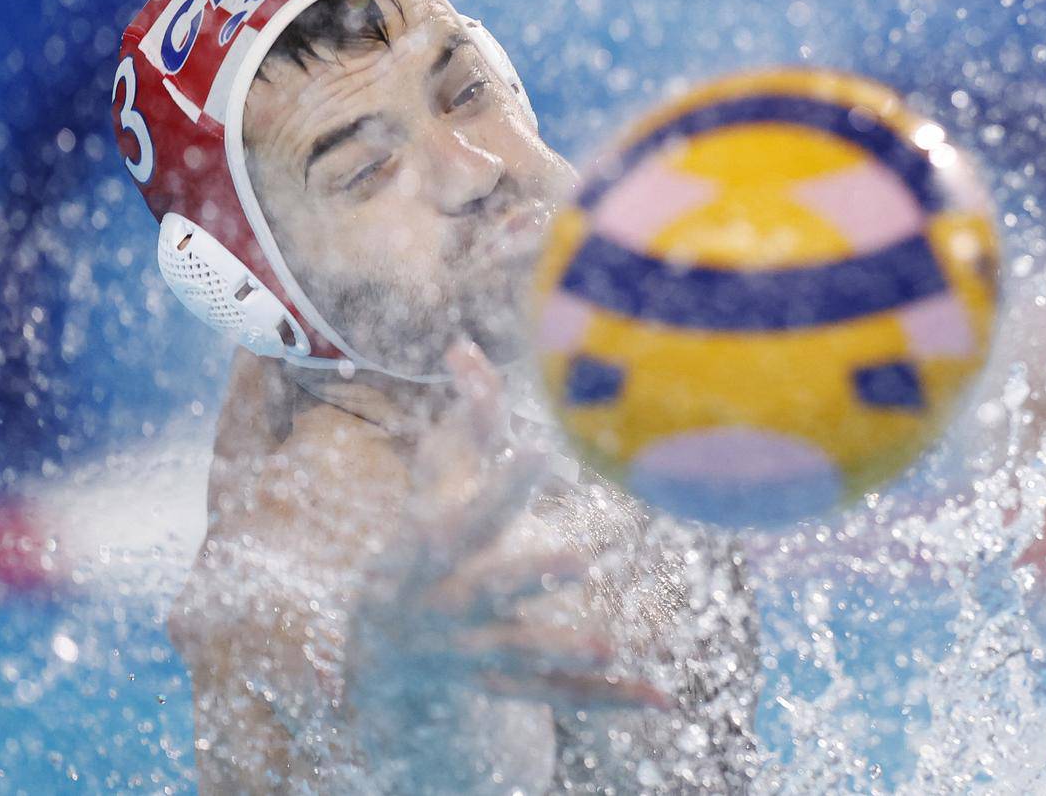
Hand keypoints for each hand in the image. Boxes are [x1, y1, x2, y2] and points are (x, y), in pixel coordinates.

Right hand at [348, 340, 668, 714]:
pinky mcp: (505, 686)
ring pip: (520, 652)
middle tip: (584, 559)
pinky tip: (663, 699)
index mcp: (431, 546)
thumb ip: (461, 418)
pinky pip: (559, 697)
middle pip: (490, 587)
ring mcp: (472, 651)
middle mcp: (447, 602)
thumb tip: (463, 345)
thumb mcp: (434, 480)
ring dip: (561, 650)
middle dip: (531, 575)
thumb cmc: (421, 536)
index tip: (542, 450)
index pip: (468, 510)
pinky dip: (610, 699)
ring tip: (606, 643)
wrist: (382, 654)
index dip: (500, 485)